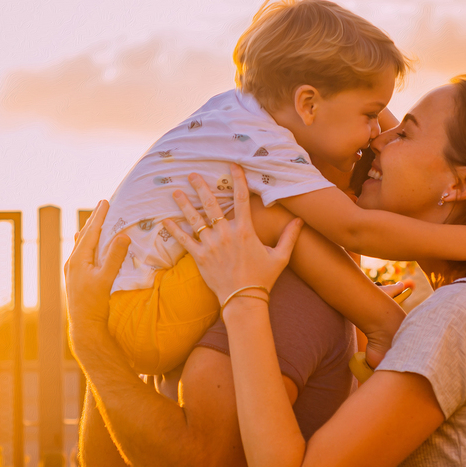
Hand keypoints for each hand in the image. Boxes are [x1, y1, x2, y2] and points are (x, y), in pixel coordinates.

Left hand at [64, 200, 130, 342]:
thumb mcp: (107, 279)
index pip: (91, 232)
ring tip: (95, 219)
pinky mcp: (74, 277)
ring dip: (89, 230)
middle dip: (94, 219)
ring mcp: (72, 269)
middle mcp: (73, 262)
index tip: (105, 202)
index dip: (99, 216)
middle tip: (102, 204)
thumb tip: (123, 235)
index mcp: (79, 259)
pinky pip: (80, 252)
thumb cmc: (95, 304)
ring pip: (81, 243)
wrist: (84, 326)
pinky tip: (85, 242)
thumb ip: (115, 257)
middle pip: (84, 235)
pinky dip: (86, 242)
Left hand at [162, 164, 302, 309]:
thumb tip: (300, 220)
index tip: (232, 166)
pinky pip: (185, 240)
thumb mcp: (280, 257)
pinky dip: (174, 230)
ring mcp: (211, 245)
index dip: (237, 180)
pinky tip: (165, 220)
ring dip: (185, 204)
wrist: (244, 300)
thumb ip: (289, 236)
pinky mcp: (200, 257)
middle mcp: (226, 234)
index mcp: (245, 231)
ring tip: (176, 192)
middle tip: (192, 174)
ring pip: (195, 219)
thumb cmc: (263, 278)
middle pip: (212, 204)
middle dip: (201, 187)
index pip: (241, 199)